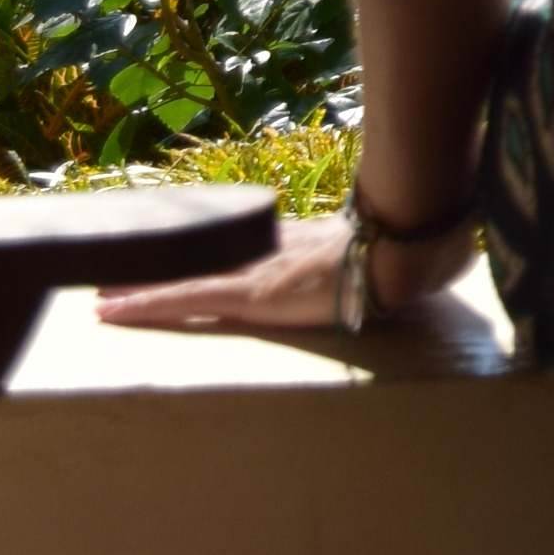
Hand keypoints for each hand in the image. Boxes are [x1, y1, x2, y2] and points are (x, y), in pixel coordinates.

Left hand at [97, 208, 474, 334]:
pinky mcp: (247, 293)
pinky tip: (109, 311)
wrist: (407, 249)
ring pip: (188, 276)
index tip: (196, 249)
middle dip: (168, 264)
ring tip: (101, 296)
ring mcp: (259, 269)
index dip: (222, 248)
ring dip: (143, 286)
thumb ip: (416, 250)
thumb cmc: (419, 251)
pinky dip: (145, 304)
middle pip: (212, 256)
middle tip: (120, 272)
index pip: (255, 244)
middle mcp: (276, 249)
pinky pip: (184, 300)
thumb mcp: (412, 253)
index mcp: (310, 243)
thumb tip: (452, 248)